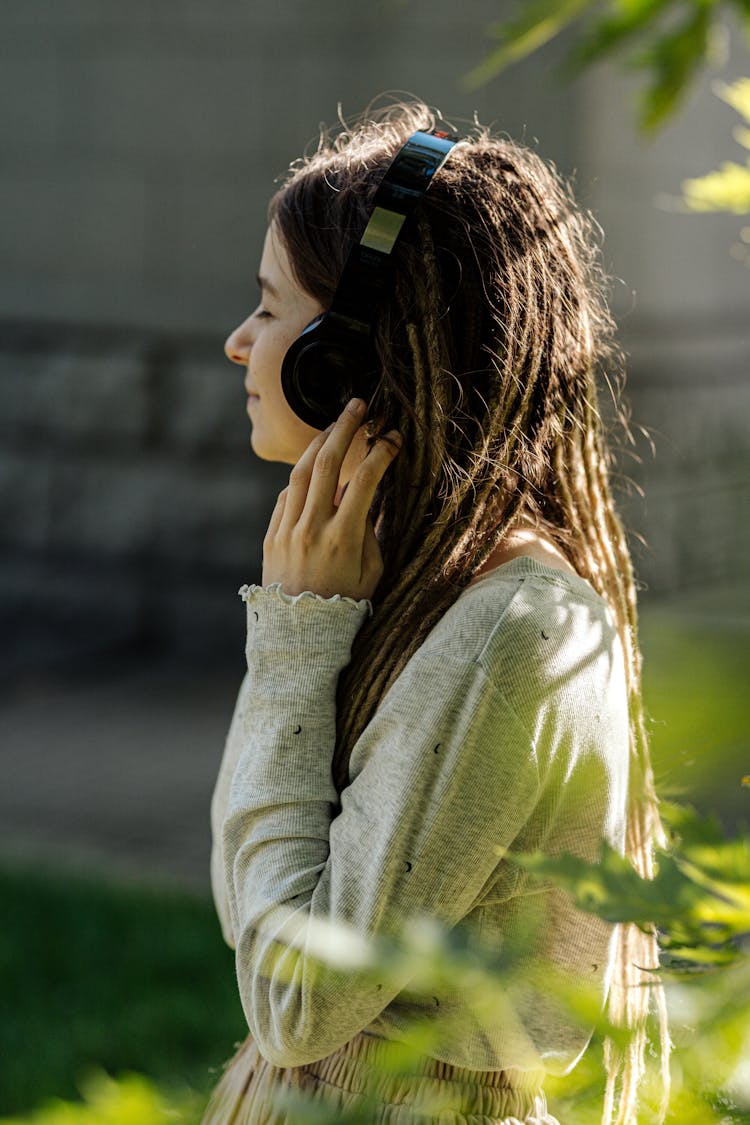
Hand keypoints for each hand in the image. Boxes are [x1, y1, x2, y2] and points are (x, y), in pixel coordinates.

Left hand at [261, 398, 401, 601]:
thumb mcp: (372, 571)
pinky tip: (314, 469)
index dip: (381, 452)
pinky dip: (300, 478)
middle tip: (358, 405)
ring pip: (300, 472)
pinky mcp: (271, 536)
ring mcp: (287, 530)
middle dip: (344, 428)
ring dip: (318, 443)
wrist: (301, 635)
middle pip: (326, 463)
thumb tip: (364, 496)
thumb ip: (368, 530)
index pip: (365, 480)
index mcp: (343, 538)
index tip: (393, 436)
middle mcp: (312, 529)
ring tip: (335, 424)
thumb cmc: (347, 604)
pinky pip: (285, 496)